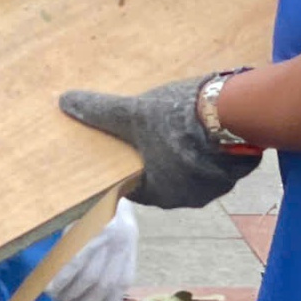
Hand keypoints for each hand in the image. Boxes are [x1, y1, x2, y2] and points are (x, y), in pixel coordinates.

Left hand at [44, 198, 138, 300]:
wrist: (124, 214)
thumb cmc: (92, 221)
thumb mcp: (77, 226)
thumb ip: (67, 248)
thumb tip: (50, 275)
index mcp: (98, 230)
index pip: (78, 261)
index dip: (62, 280)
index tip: (49, 290)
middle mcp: (114, 246)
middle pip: (90, 279)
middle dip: (70, 295)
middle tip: (58, 299)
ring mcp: (125, 261)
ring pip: (103, 291)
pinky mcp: (131, 273)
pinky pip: (117, 297)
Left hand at [59, 77, 258, 209]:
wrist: (232, 114)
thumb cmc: (174, 120)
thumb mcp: (131, 113)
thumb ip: (99, 112)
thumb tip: (64, 101)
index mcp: (157, 193)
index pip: (133, 188)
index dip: (128, 169)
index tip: (127, 152)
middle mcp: (186, 199)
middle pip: (164, 180)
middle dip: (159, 161)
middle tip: (155, 135)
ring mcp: (214, 188)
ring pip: (193, 173)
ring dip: (187, 156)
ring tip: (182, 127)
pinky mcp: (236, 172)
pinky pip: (216, 164)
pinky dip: (208, 150)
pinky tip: (206, 128)